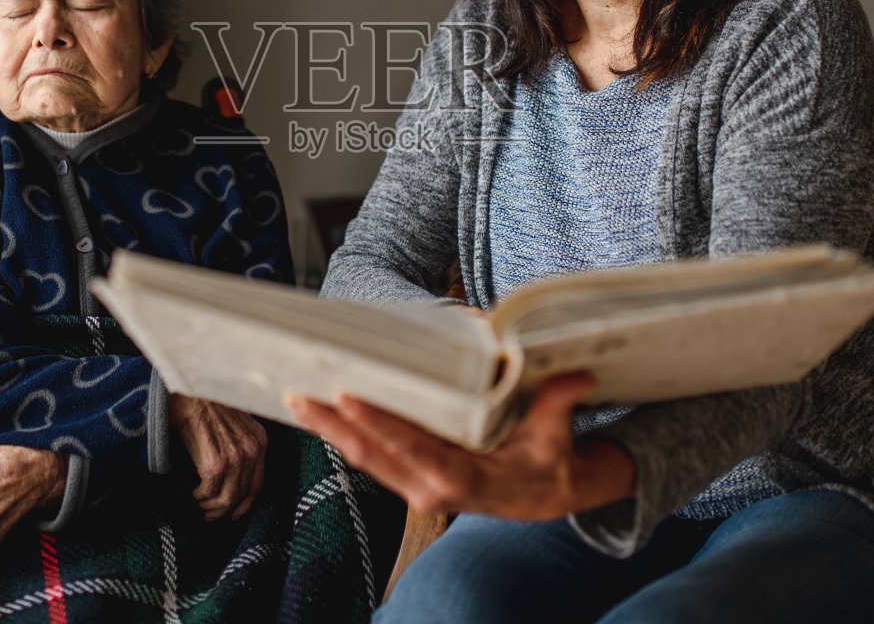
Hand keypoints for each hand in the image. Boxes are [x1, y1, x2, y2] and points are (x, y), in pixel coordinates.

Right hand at [168, 394, 267, 520]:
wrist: (191, 394)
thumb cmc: (209, 407)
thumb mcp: (237, 425)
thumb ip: (242, 448)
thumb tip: (236, 480)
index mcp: (260, 440)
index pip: (258, 484)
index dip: (245, 504)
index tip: (233, 513)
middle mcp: (252, 450)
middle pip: (242, 495)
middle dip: (225, 510)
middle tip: (211, 514)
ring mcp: (234, 457)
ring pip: (226, 497)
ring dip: (211, 505)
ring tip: (200, 503)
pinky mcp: (215, 462)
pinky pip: (209, 490)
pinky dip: (200, 495)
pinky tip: (194, 491)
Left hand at [286, 372, 634, 519]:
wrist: (545, 497)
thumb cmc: (548, 462)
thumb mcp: (557, 435)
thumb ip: (559, 403)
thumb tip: (576, 375)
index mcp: (463, 478)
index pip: (412, 450)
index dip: (379, 425)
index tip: (348, 398)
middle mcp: (431, 488)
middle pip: (373, 456)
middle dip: (334, 426)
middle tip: (299, 394)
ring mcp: (417, 486)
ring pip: (365, 459)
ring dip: (330, 431)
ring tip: (298, 399)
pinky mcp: (410, 479)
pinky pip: (371, 458)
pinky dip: (345, 436)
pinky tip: (323, 414)